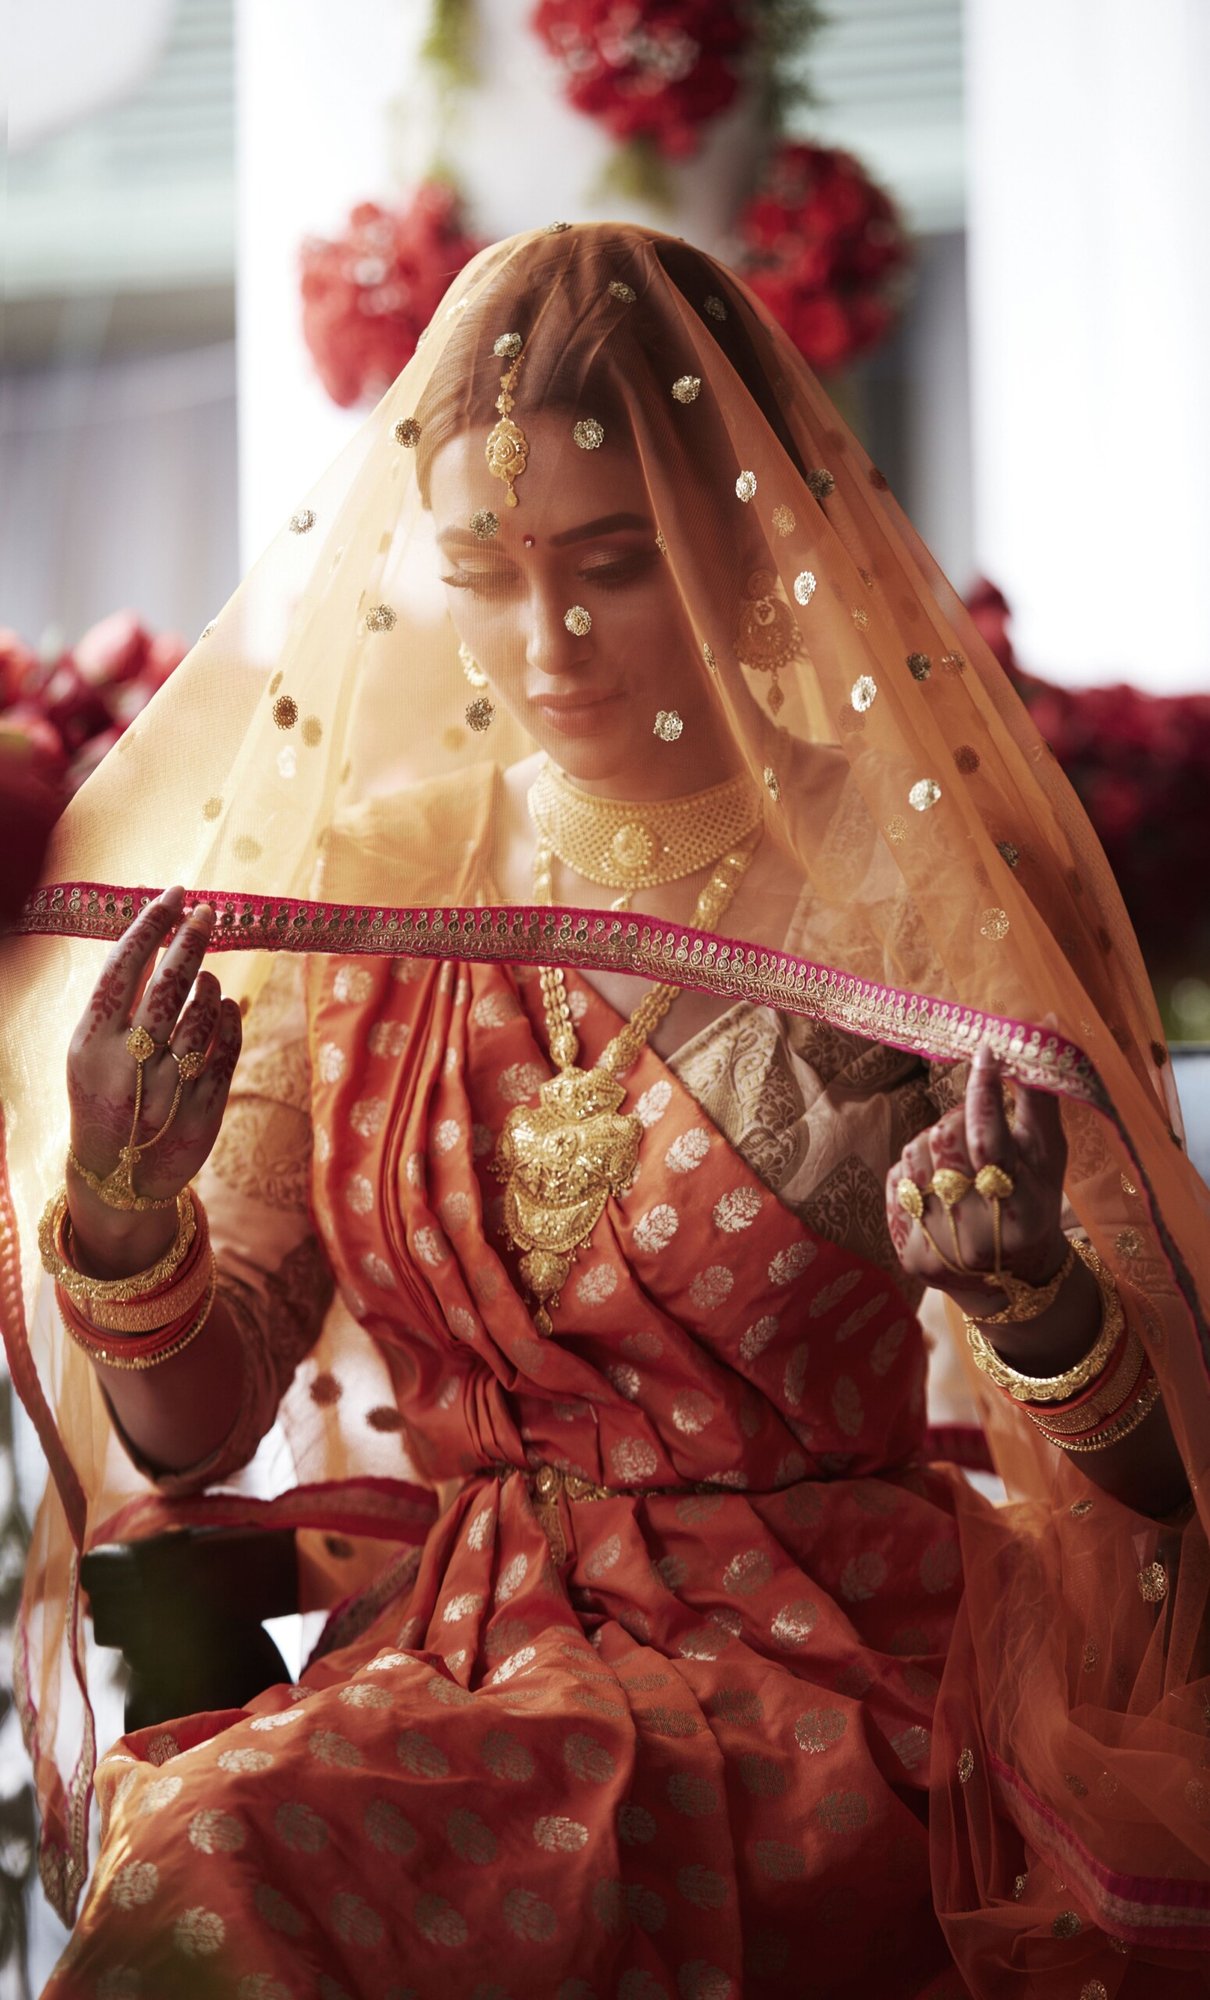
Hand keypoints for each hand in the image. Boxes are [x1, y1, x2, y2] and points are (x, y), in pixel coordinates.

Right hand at [66, 887, 240, 1257]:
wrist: (117, 1178)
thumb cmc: (103, 1095)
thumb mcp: (91, 1049)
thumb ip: (120, 999)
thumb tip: (153, 938)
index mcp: (91, 1042)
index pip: (124, 967)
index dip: (151, 924)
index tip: (176, 893)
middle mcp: (129, 1063)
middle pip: (168, 985)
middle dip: (190, 940)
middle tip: (208, 912)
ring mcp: (169, 1088)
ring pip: (202, 1016)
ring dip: (209, 984)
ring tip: (206, 973)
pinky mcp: (204, 1110)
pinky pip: (227, 1050)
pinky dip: (230, 1019)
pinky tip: (226, 1003)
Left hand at [885, 1042, 1068, 1312]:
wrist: (1008, 1278)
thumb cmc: (1035, 1199)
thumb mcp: (1049, 1157)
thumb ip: (1040, 1099)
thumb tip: (1044, 1027)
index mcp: (1023, 1209)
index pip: (991, 1139)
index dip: (984, 1092)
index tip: (985, 1052)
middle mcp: (979, 1234)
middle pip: (945, 1139)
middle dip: (957, 1118)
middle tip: (973, 1124)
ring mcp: (938, 1247)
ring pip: (914, 1153)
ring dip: (933, 1145)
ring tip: (958, 1164)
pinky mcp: (908, 1254)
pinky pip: (896, 1181)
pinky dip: (914, 1172)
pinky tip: (937, 1188)